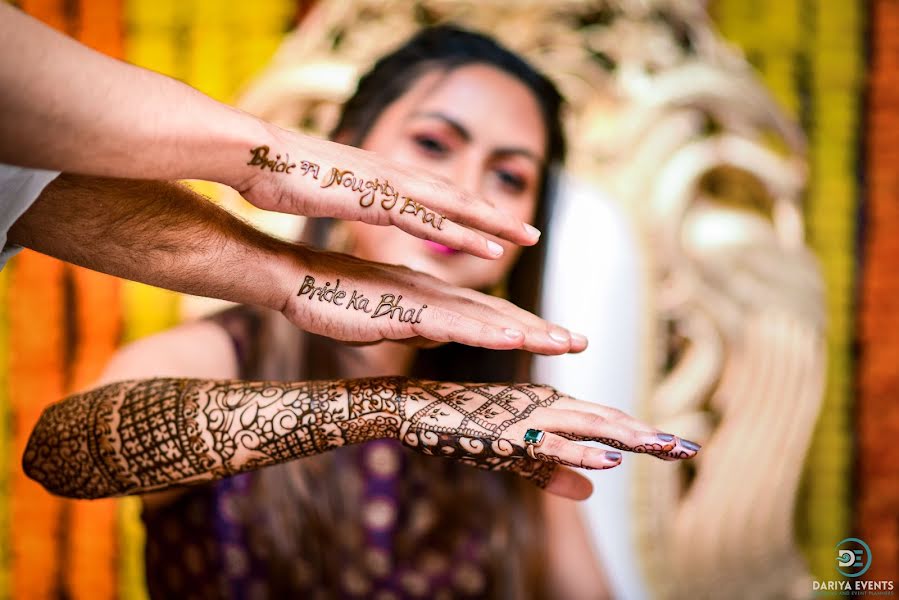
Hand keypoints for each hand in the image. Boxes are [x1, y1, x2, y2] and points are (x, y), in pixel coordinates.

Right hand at [237, 127, 540, 259]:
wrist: (257, 156)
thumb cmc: (287, 176)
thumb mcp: (330, 192)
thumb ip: (355, 198)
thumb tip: (361, 203)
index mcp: (383, 177)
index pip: (435, 196)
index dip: (467, 210)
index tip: (494, 225)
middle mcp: (394, 176)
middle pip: (456, 197)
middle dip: (494, 216)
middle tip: (532, 232)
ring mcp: (389, 184)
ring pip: (454, 205)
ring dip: (492, 222)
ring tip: (526, 238)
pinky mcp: (378, 198)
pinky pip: (430, 219)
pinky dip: (462, 233)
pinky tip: (488, 248)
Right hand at [282, 248, 587, 353]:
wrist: (296, 277)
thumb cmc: (334, 294)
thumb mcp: (384, 314)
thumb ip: (416, 321)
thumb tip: (439, 330)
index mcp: (430, 296)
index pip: (484, 313)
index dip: (522, 325)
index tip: (554, 337)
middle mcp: (435, 294)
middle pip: (497, 314)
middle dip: (541, 329)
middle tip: (581, 340)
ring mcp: (423, 301)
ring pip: (486, 319)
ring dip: (529, 330)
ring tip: (566, 342)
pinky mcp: (405, 310)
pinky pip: (453, 325)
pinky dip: (487, 332)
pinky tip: (515, 339)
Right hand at [391, 380, 701, 499]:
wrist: (416, 407)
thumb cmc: (462, 426)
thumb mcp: (515, 456)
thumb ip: (552, 470)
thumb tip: (592, 488)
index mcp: (550, 409)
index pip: (606, 424)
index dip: (642, 435)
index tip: (678, 448)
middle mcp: (547, 406)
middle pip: (608, 421)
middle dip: (649, 436)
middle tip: (690, 448)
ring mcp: (528, 416)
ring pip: (588, 426)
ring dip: (628, 436)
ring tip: (666, 447)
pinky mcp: (508, 432)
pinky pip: (550, 444)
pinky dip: (580, 450)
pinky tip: (608, 459)